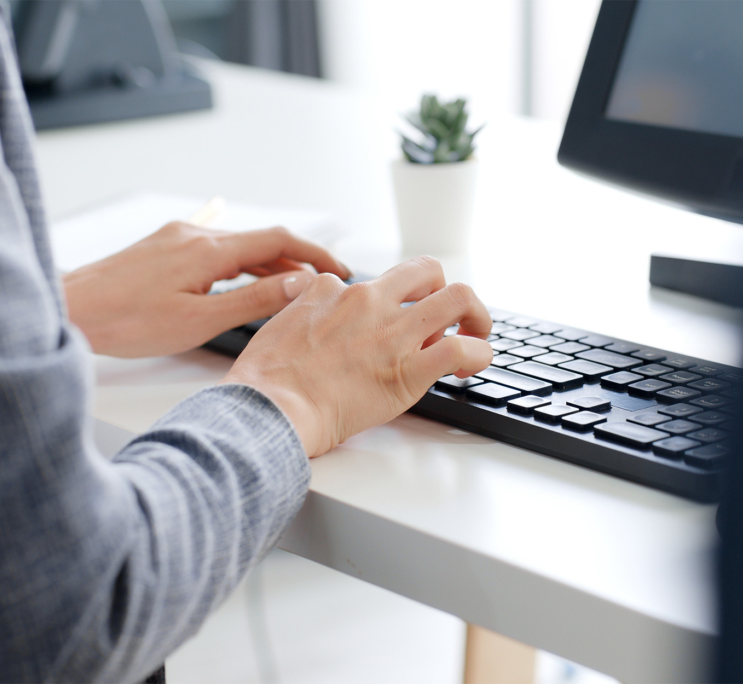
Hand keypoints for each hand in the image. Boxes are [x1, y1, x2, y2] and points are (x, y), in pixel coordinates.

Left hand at [62, 222, 350, 357]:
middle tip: (322, 286)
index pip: (279, 240)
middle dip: (296, 261)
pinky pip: (214, 250)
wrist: (72, 310)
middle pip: (260, 241)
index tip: (339, 268)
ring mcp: (177, 237)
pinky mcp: (163, 247)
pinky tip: (243, 281)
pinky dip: (239, 265)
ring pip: (237, 246)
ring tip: (291, 290)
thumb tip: (299, 285)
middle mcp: (195, 234)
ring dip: (268, 265)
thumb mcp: (200, 319)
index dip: (314, 253)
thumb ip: (253, 299)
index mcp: (209, 250)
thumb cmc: (128, 321)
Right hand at [221, 257, 492, 456]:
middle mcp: (367, 301)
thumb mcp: (276, 325)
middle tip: (445, 317)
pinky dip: (478, 354)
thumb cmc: (264, 380)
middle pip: (426, 270)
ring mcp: (391, 333)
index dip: (389, 304)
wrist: (269, 408)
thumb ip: (301, 310)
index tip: (389, 326)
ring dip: (475, 315)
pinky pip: (463, 349)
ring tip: (474, 334)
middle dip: (442, 290)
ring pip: (458, 297)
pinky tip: (470, 367)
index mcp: (332, 290)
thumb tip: (308, 309)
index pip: (376, 282)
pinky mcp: (409, 370)